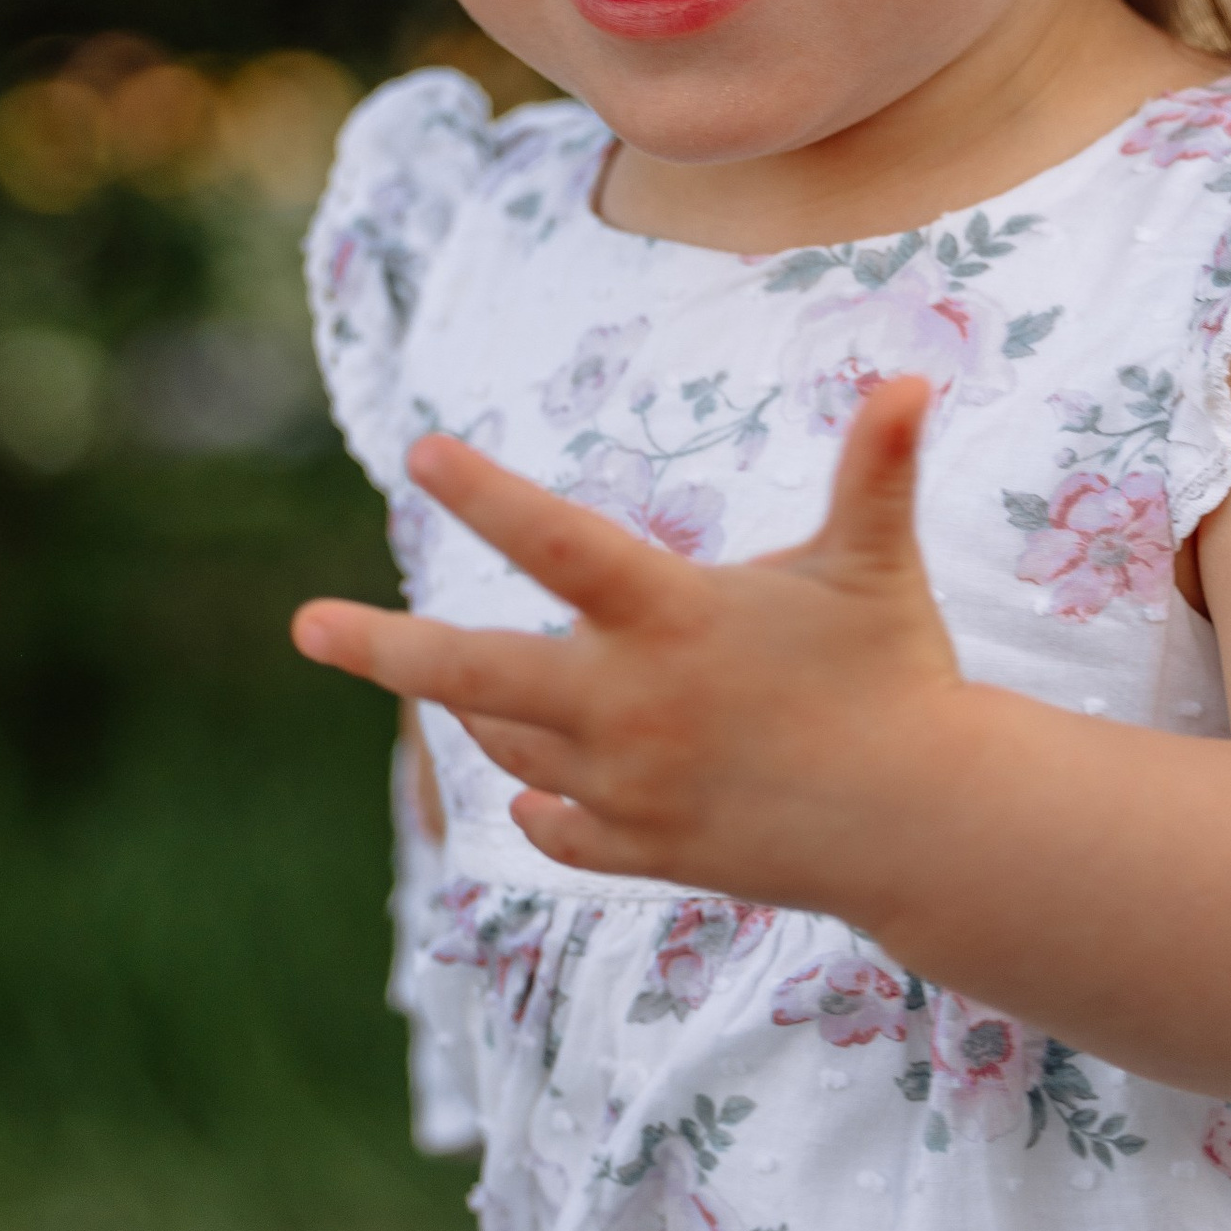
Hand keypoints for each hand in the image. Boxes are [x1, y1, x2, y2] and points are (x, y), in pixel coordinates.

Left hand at [290, 376, 960, 906]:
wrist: (925, 828)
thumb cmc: (898, 675)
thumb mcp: (874, 564)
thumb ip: (874, 472)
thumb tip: (910, 381)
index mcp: (673, 619)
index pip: (560, 543)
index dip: (488, 495)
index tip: (420, 452)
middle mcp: (632, 705)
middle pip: (479, 673)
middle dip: (384, 647)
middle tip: (305, 626)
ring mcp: (629, 786)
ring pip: (511, 739)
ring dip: (480, 705)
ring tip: (456, 677)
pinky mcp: (642, 849)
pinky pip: (554, 822)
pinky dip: (539, 799)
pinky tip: (531, 780)